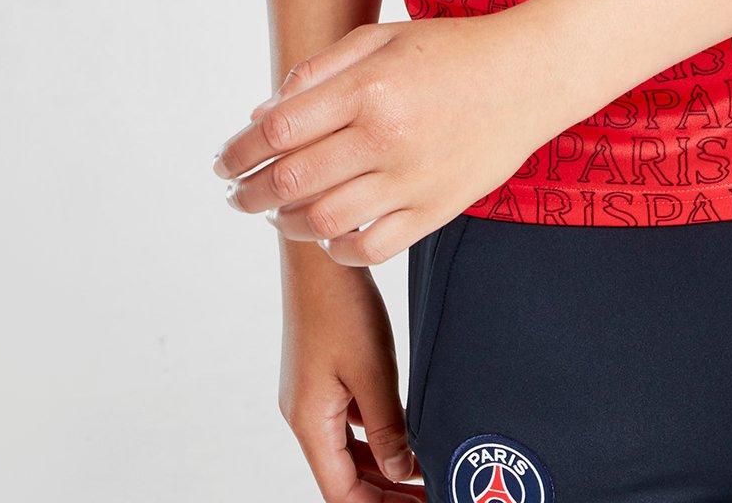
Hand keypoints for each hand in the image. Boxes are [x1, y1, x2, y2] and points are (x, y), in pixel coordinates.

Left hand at [212, 13, 562, 263]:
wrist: (529, 75)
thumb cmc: (450, 50)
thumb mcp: (383, 37)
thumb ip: (319, 71)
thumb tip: (263, 114)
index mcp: (370, 86)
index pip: (279, 129)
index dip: (239, 148)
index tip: (223, 160)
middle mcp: (387, 135)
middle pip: (290, 181)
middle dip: (248, 193)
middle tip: (236, 194)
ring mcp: (413, 178)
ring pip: (323, 221)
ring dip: (285, 223)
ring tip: (276, 214)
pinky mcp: (436, 209)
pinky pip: (370, 248)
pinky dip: (336, 249)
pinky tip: (327, 234)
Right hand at [279, 252, 425, 498]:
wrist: (319, 252)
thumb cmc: (341, 305)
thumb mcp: (372, 371)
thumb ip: (386, 427)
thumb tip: (403, 471)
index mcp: (309, 421)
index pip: (340, 492)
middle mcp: (304, 414)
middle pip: (343, 474)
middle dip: (384, 490)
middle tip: (427, 494)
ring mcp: (311, 393)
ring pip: (347, 448)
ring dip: (381, 464)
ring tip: (422, 472)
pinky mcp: (321, 374)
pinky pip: (347, 419)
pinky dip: (374, 435)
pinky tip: (405, 433)